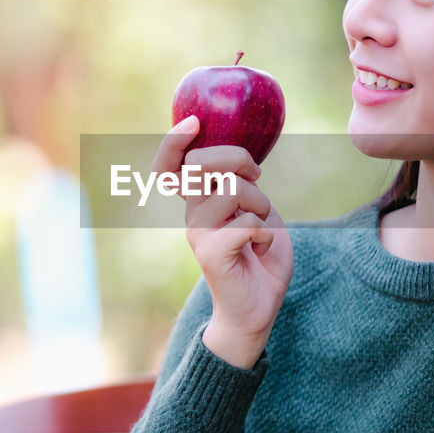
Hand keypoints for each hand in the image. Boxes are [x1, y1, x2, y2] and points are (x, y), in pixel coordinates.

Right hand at [151, 116, 293, 368]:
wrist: (257, 310)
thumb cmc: (260, 257)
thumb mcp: (257, 211)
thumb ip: (245, 186)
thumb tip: (243, 160)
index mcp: (199, 201)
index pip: (169, 166)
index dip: (173, 141)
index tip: (195, 122)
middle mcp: (192, 214)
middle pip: (200, 164)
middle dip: (237, 159)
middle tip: (257, 177)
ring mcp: (198, 234)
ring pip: (231, 189)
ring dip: (260, 202)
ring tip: (263, 223)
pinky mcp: (211, 254)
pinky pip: (247, 222)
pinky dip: (265, 232)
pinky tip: (261, 247)